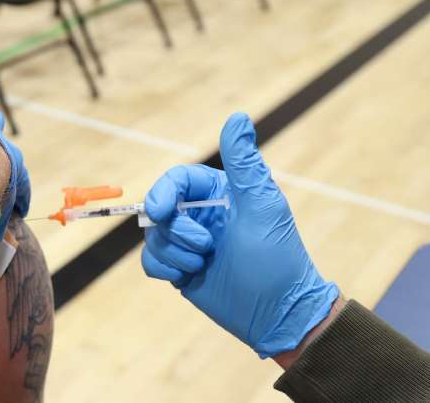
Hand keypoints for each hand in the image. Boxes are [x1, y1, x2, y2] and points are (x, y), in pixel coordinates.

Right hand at [141, 113, 338, 357]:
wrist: (279, 313)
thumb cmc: (277, 257)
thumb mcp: (263, 206)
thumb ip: (245, 163)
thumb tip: (238, 116)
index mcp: (220, 194)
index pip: (177, 180)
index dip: (163, 192)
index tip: (160, 212)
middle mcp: (200, 215)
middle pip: (159, 207)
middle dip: (175, 229)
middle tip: (205, 246)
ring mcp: (189, 243)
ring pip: (153, 235)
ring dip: (174, 251)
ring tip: (204, 264)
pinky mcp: (180, 268)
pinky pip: (151, 261)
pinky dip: (164, 267)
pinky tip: (187, 276)